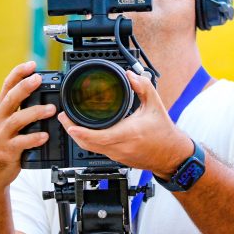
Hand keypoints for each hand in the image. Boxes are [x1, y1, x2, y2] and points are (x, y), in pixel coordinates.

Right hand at [0, 61, 55, 189]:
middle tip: (39, 79)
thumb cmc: (3, 143)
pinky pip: (21, 143)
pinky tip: (44, 136)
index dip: (18, 73)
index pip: (7, 86)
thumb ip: (20, 108)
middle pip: (10, 99)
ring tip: (51, 109)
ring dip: (35, 112)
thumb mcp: (7, 122)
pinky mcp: (6, 151)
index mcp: (0, 110)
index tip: (32, 64)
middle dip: (24, 86)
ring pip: (17, 120)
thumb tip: (42, 92)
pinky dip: (33, 138)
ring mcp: (1, 135)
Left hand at [57, 70, 193, 178]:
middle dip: (72, 131)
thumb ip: (143, 86)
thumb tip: (130, 74)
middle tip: (63, 116)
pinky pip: (97, 150)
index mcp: (128, 133)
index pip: (99, 136)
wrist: (171, 154)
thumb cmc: (163, 132)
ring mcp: (118, 155)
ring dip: (78, 136)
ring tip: (69, 122)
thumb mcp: (155, 105)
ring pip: (91, 148)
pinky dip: (88, 141)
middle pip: (88, 144)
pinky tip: (84, 132)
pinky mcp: (117, 159)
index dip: (82, 131)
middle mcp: (120, 147)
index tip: (70, 124)